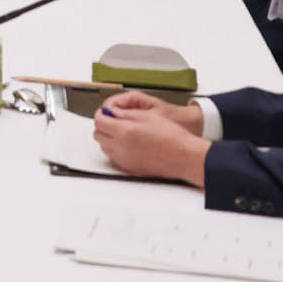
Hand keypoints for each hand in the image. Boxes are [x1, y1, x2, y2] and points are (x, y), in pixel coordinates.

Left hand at [91, 94, 211, 187]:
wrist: (184, 156)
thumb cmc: (171, 135)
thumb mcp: (147, 115)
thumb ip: (124, 113)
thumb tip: (110, 113)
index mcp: (124, 131)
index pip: (99, 121)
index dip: (102, 114)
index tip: (107, 113)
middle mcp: (120, 147)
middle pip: (98, 134)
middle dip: (104, 126)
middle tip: (115, 121)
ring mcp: (123, 160)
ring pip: (104, 147)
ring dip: (109, 138)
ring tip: (125, 133)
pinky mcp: (129, 168)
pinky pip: (113, 157)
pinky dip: (116, 150)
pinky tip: (130, 145)